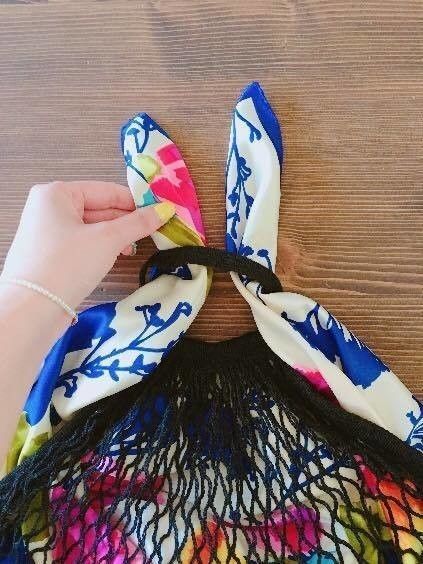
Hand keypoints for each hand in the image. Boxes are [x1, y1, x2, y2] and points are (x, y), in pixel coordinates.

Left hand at [1, 181, 173, 310]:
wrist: (32, 310)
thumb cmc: (67, 265)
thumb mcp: (108, 239)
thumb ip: (138, 223)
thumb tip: (165, 210)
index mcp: (56, 193)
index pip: (107, 191)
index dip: (136, 202)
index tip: (161, 212)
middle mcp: (49, 208)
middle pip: (99, 208)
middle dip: (126, 221)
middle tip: (155, 231)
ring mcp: (48, 232)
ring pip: (92, 227)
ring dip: (116, 236)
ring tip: (134, 247)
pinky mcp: (50, 254)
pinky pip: (83, 243)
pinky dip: (102, 248)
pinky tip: (117, 256)